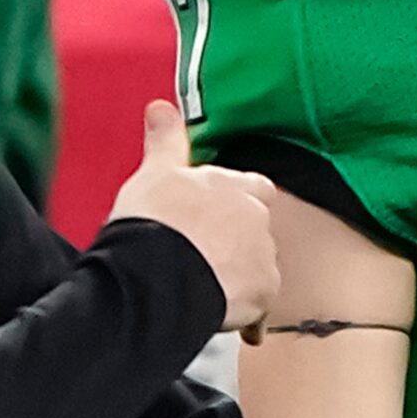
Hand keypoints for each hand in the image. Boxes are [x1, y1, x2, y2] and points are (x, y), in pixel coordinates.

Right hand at [109, 100, 279, 331]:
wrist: (156, 274)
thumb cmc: (153, 222)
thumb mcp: (153, 173)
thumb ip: (165, 140)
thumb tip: (161, 106)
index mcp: (234, 186)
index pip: (255, 187)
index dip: (235, 201)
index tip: (213, 214)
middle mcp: (257, 218)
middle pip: (255, 230)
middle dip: (235, 242)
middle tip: (197, 255)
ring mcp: (263, 257)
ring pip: (257, 267)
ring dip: (237, 275)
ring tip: (199, 285)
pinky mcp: (263, 294)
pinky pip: (257, 304)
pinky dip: (241, 309)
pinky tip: (214, 312)